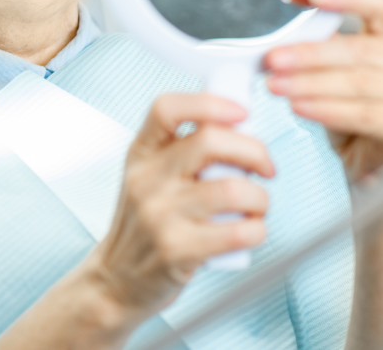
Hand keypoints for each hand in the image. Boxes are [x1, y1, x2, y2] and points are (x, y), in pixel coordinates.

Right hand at [87, 94, 273, 321]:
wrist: (116, 279)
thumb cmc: (145, 224)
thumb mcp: (149, 176)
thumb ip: (182, 149)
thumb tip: (240, 124)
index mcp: (141, 152)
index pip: (167, 108)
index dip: (209, 103)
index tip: (240, 112)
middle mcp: (147, 178)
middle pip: (210, 141)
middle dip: (255, 150)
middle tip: (266, 167)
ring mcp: (159, 214)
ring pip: (233, 189)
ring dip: (260, 197)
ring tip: (257, 205)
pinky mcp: (177, 250)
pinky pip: (237, 232)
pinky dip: (257, 230)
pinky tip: (250, 230)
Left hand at [265, 0, 382, 181]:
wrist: (370, 163)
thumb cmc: (349, 109)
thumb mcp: (331, 72)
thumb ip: (317, 47)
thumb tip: (279, 35)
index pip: (375, 1)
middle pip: (359, 48)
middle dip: (309, 54)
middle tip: (272, 59)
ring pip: (358, 82)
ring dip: (310, 83)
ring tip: (275, 85)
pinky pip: (363, 115)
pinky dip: (326, 110)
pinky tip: (299, 107)